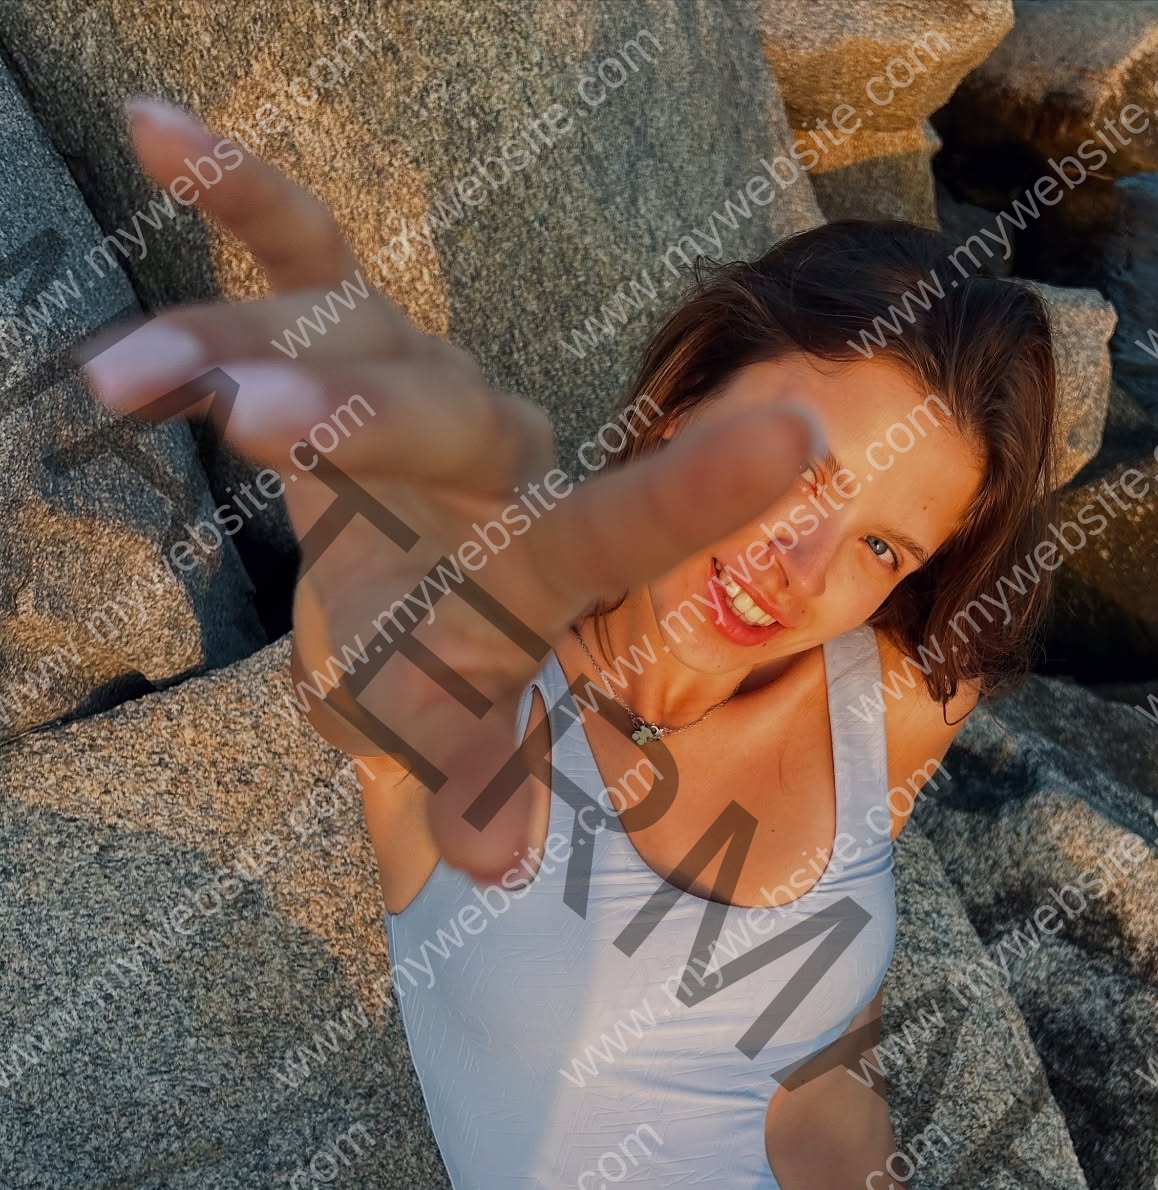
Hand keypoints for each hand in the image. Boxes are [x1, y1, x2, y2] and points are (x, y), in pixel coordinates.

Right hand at [79, 99, 821, 880]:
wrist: (405, 563)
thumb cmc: (438, 656)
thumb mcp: (448, 725)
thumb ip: (469, 783)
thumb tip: (484, 867)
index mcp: (540, 551)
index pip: (622, 530)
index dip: (696, 499)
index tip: (799, 434)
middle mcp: (491, 447)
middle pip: (437, 416)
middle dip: (349, 419)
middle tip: (251, 426)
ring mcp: (417, 374)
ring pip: (333, 334)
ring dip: (229, 346)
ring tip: (126, 375)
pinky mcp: (339, 322)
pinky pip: (293, 245)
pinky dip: (231, 190)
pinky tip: (151, 123)